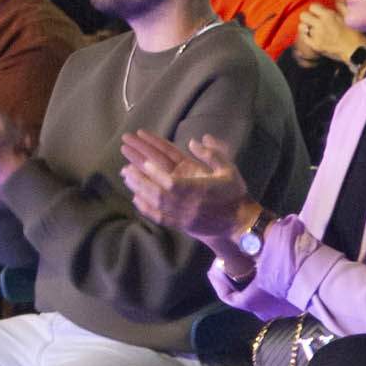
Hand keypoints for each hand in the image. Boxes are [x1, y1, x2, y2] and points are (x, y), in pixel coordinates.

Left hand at [121, 130, 254, 245]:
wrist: (240, 223)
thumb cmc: (234, 194)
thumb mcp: (229, 170)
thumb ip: (213, 154)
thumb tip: (194, 141)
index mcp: (199, 189)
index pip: (172, 181)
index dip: (156, 173)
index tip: (144, 163)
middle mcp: (187, 203)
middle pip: (158, 192)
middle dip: (141, 179)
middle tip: (125, 167)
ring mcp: (183, 216)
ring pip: (156, 203)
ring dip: (139, 190)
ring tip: (126, 177)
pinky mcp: (181, 225)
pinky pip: (159, 217)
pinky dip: (146, 209)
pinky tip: (135, 199)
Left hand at [295, 2, 365, 67]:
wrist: (355, 52)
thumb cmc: (355, 34)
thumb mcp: (349, 17)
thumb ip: (341, 6)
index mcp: (329, 15)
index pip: (312, 6)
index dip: (315, 10)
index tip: (319, 13)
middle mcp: (320, 24)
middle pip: (303, 15)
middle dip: (308, 17)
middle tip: (313, 21)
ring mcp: (316, 36)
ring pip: (302, 27)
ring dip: (306, 27)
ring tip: (312, 30)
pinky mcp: (315, 46)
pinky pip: (304, 38)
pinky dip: (306, 37)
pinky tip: (312, 38)